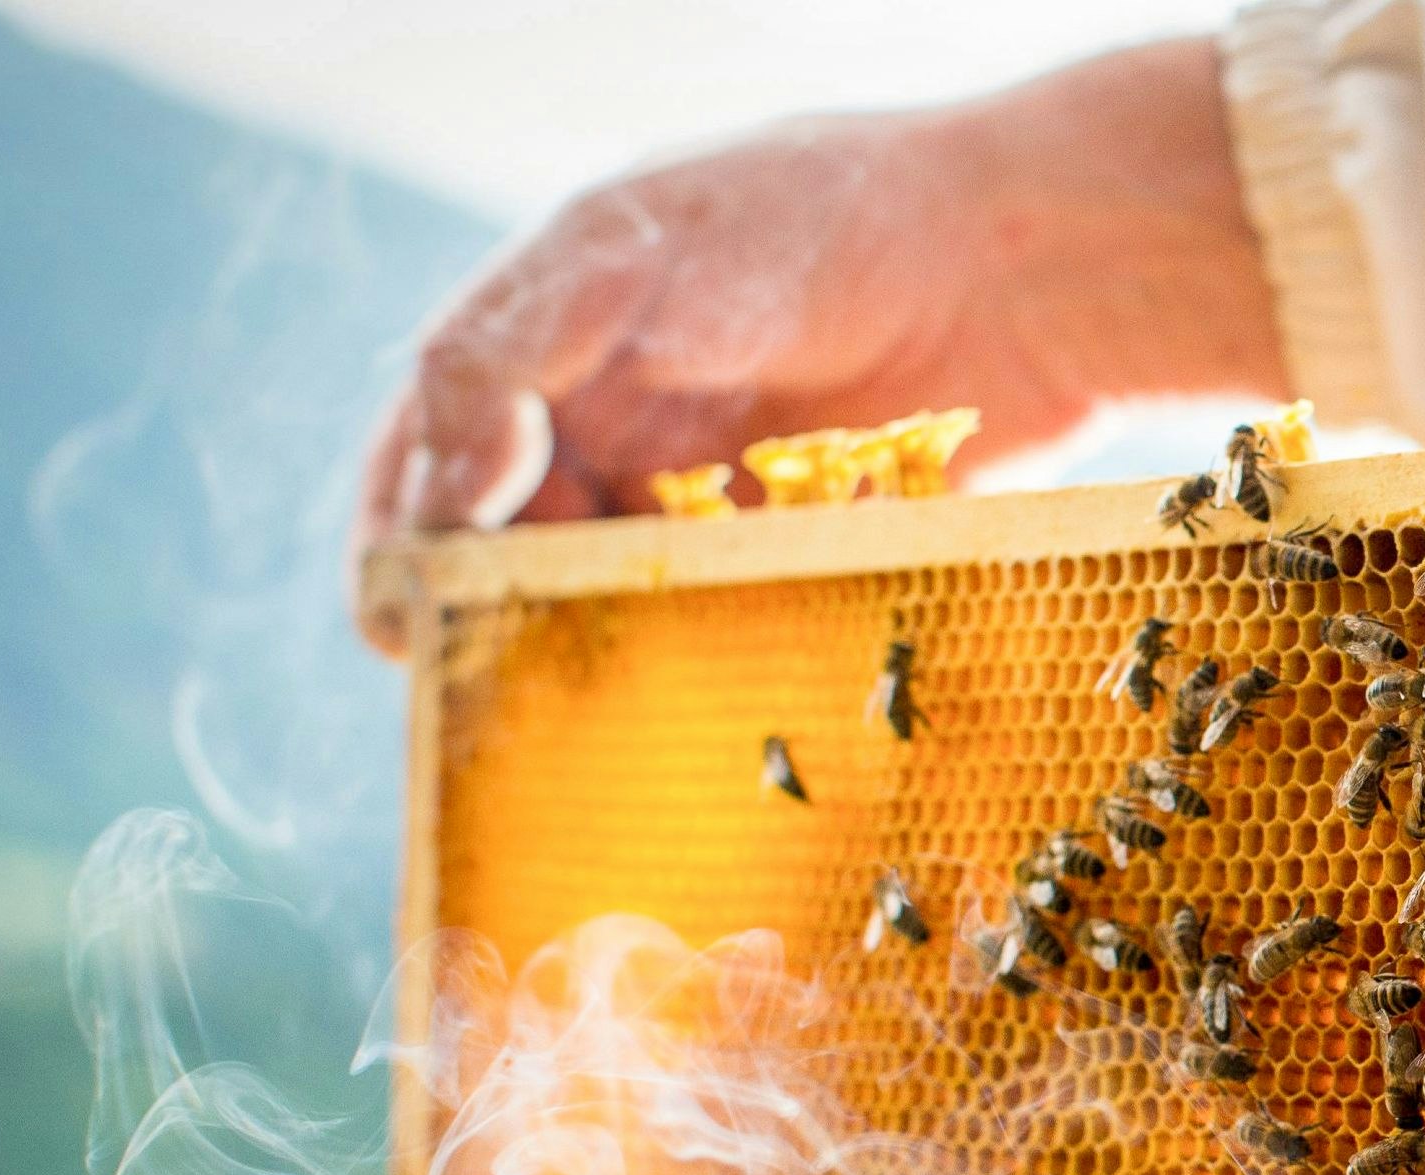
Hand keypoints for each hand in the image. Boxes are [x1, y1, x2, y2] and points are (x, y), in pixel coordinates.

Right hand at [353, 38, 1286, 653]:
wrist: (1023, 258)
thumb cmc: (816, 219)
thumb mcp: (627, 256)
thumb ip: (505, 357)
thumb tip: (440, 494)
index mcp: (553, 360)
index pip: (431, 473)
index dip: (404, 554)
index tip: (401, 634)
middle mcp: (628, 436)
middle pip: (524, 562)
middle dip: (508, 627)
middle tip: (509, 690)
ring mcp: (722, 505)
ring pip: (631, 611)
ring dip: (616, 659)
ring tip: (614, 704)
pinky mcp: (817, 556)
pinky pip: (746, 631)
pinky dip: (725, 665)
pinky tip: (725, 698)